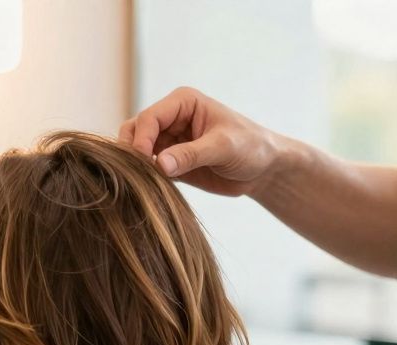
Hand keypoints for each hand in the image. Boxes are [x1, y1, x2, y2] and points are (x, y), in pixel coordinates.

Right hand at [118, 86, 283, 196]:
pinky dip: (143, 178)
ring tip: (143, 183)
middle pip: (135, 131)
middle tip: (137, 174)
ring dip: (136, 165)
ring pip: (137, 150)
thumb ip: (190, 155)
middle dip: (132, 151)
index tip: (144, 162)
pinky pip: (147, 168)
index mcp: (183, 103)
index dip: (141, 139)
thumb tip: (159, 165)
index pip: (150, 117)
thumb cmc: (251, 148)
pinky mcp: (169, 162)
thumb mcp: (223, 147)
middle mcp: (171, 119)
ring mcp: (168, 141)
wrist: (263, 170)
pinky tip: (149, 189)